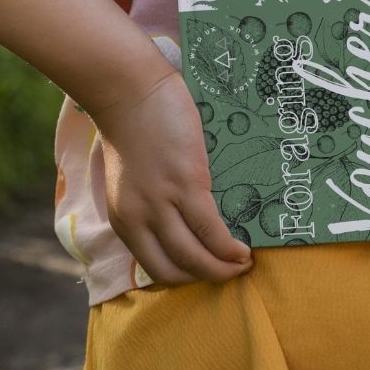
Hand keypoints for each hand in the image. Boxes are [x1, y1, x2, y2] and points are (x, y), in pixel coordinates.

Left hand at [92, 68, 254, 287]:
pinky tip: (244, 247)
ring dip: (223, 268)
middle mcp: (140, 219)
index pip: (156, 268)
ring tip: (243, 263)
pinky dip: (229, 247)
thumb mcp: (133, 180)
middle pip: (176, 269)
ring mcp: (163, 203)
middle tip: (231, 272)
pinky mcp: (185, 184)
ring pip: (196, 256)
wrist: (129, 91)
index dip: (186, 277)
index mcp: (125, 219)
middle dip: (207, 277)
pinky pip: (211, 230)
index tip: (208, 271)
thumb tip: (185, 218)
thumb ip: (151, 203)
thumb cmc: (133, 126)